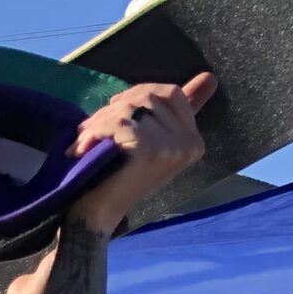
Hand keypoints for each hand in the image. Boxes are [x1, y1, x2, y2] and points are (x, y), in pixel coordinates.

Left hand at [68, 72, 215, 239]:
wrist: (97, 217)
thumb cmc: (116, 177)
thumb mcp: (149, 140)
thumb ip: (174, 112)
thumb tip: (210, 76)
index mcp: (193, 141)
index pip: (171, 93)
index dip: (138, 93)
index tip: (114, 108)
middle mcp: (189, 144)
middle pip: (149, 96)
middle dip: (114, 107)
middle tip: (89, 126)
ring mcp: (172, 147)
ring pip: (131, 108)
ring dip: (99, 121)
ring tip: (84, 139)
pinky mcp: (150, 151)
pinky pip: (119, 123)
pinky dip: (94, 132)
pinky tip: (82, 148)